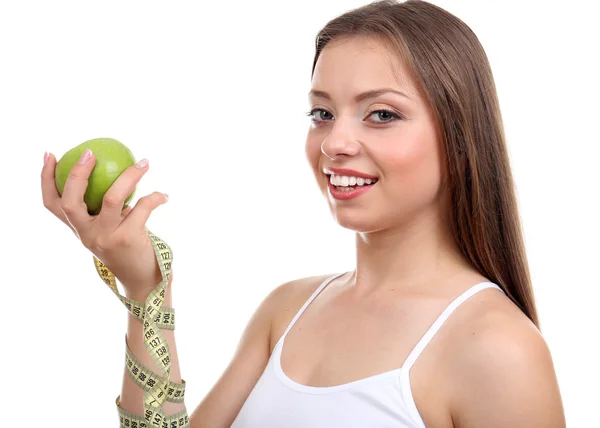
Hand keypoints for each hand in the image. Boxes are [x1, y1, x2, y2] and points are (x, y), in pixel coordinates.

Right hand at [41, 150, 168, 298]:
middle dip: (77, 174)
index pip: (52, 204)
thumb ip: (101, 212)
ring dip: (131, 176)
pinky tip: (164, 195)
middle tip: (91, 152)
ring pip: (113, 198)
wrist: (142, 281)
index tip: (50, 155)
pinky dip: (156, 198)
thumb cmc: (126, 250)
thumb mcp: (106, 232)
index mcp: (79, 230)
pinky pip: (143, 206)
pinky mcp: (129, 238)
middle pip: (71, 201)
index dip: (46, 179)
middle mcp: (87, 234)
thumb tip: (111, 172)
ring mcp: (107, 237)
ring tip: (144, 162)